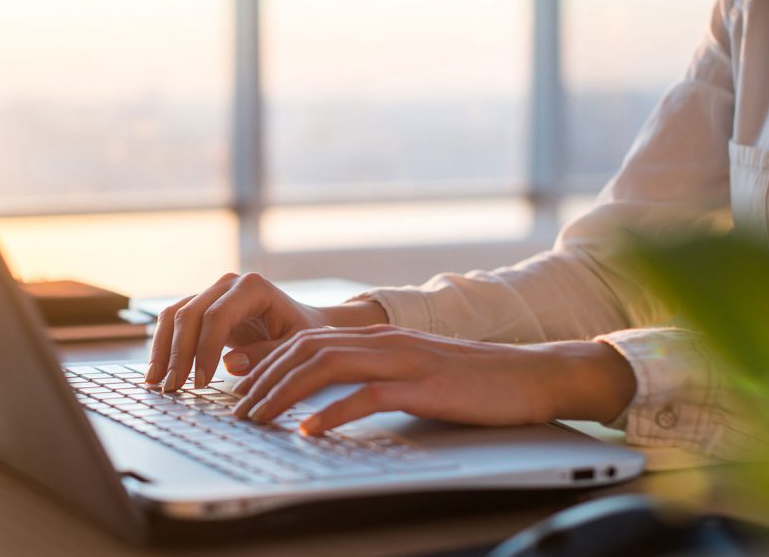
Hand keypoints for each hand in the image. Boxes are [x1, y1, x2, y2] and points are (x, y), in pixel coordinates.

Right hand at [145, 272, 386, 390]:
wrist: (302, 323)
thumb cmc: (303, 334)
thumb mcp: (296, 347)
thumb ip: (267, 355)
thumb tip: (230, 363)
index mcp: (253, 288)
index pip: (217, 316)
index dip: (204, 349)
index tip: (201, 382)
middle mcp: (227, 284)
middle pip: (190, 315)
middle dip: (178, 354)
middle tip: (174, 389)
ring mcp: (211, 292)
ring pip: (174, 316)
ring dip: (162, 350)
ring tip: (156, 384)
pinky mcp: (200, 306)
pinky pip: (173, 322)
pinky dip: (162, 346)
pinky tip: (157, 373)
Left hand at [228, 326, 637, 434]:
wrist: (531, 375)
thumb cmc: (471, 381)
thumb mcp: (412, 372)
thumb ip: (372, 377)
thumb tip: (328, 398)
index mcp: (377, 337)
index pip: (305, 340)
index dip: (266, 362)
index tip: (239, 388)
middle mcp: (384, 341)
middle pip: (305, 349)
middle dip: (263, 379)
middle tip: (237, 410)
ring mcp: (403, 360)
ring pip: (326, 366)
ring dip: (285, 393)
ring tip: (258, 418)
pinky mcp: (424, 386)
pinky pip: (368, 396)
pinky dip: (332, 413)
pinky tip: (310, 431)